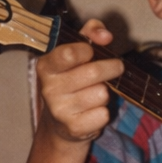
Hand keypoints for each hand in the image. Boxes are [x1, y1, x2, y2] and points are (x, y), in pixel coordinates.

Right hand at [34, 19, 125, 145]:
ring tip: (95, 93)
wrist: (60, 123)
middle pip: (93, 73)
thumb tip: (105, 35)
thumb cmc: (72, 79)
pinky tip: (92, 111)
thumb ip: (90, 34)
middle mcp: (48, 89)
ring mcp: (59, 110)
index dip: (88, 50)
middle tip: (116, 67)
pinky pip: (103, 114)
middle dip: (111, 68)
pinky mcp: (73, 128)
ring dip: (105, 92)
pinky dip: (103, 112)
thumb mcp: (76, 52)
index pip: (69, 53)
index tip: (92, 52)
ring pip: (101, 93)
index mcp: (46, 67)